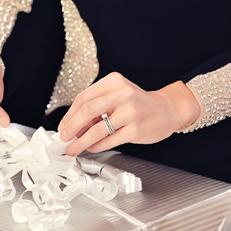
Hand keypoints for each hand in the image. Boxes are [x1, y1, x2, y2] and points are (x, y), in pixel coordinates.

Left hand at [58, 72, 200, 156]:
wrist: (167, 110)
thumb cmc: (139, 104)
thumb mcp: (118, 96)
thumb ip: (97, 107)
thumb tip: (73, 126)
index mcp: (114, 82)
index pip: (84, 98)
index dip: (69, 114)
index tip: (63, 126)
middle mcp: (123, 93)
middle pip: (87, 111)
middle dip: (71, 127)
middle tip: (64, 138)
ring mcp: (130, 112)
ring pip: (96, 129)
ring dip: (80, 141)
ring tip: (73, 148)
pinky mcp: (135, 129)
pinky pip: (109, 140)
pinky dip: (96, 146)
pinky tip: (91, 148)